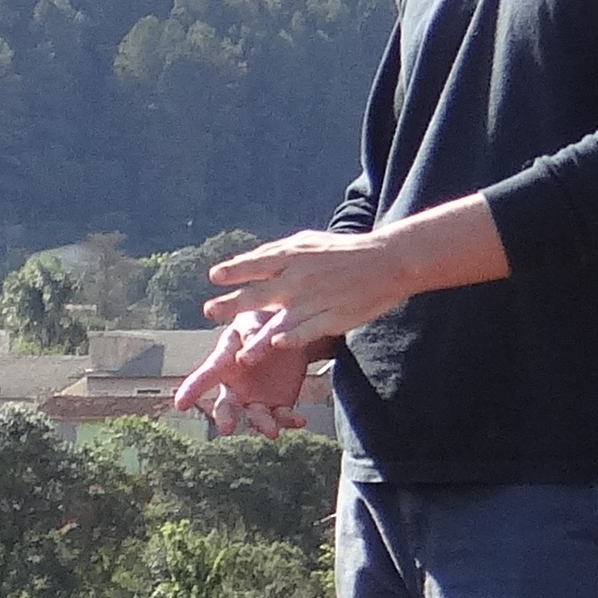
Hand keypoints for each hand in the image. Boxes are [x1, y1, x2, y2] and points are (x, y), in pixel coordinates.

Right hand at [177, 312, 312, 440]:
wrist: (289, 333)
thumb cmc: (262, 323)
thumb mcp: (254, 318)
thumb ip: (251, 328)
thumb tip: (249, 342)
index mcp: (224, 364)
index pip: (204, 377)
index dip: (191, 391)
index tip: (180, 404)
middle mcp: (236, 387)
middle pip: (226, 407)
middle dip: (225, 418)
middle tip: (227, 428)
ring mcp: (257, 398)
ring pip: (255, 417)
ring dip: (262, 425)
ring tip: (271, 431)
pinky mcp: (280, 404)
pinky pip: (283, 416)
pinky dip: (290, 421)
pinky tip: (299, 421)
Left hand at [204, 229, 413, 351]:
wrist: (388, 261)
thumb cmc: (343, 252)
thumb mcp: (309, 242)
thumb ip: (277, 253)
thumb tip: (245, 263)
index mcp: (294, 257)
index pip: (258, 264)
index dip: (236, 270)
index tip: (215, 276)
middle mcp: (301, 279)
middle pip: (260, 294)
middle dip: (233, 303)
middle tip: (209, 311)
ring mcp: (316, 300)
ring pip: (281, 322)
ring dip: (259, 339)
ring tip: (241, 355)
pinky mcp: (333, 318)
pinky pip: (308, 331)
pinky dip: (294, 337)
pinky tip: (278, 345)